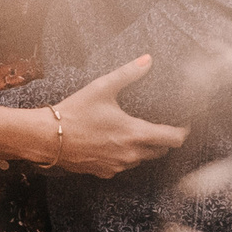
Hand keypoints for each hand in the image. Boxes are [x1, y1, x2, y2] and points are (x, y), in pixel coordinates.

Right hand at [52, 57, 185, 177]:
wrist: (47, 138)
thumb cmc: (75, 112)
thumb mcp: (102, 88)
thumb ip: (128, 73)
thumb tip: (148, 59)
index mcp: (135, 133)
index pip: (172, 139)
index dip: (182, 132)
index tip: (184, 125)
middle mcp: (130, 154)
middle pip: (160, 151)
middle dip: (163, 140)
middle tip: (161, 126)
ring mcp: (117, 166)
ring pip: (141, 159)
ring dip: (144, 148)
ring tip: (137, 133)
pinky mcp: (104, 172)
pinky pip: (123, 166)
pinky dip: (125, 156)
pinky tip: (115, 143)